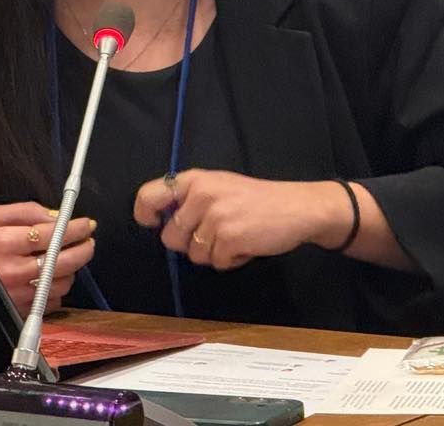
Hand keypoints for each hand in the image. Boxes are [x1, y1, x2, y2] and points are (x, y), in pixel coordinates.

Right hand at [0, 201, 95, 316]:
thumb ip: (25, 211)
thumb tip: (55, 216)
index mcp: (5, 243)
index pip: (51, 234)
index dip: (74, 228)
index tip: (86, 224)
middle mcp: (12, 270)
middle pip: (62, 261)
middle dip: (83, 249)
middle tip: (87, 241)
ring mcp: (17, 293)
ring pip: (61, 283)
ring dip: (71, 269)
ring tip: (67, 257)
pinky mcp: (19, 309)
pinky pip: (51, 301)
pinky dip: (57, 288)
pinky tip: (51, 277)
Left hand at [133, 170, 350, 271]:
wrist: (298, 207)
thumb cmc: (256, 199)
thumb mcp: (218, 186)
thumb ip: (190, 199)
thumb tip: (162, 223)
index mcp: (194, 179)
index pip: (148, 196)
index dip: (146, 215)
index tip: (154, 224)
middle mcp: (200, 195)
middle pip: (170, 238)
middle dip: (191, 244)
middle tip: (216, 234)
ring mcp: (214, 217)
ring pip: (194, 255)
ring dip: (214, 253)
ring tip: (236, 236)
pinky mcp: (229, 238)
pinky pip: (216, 263)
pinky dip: (231, 261)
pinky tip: (247, 244)